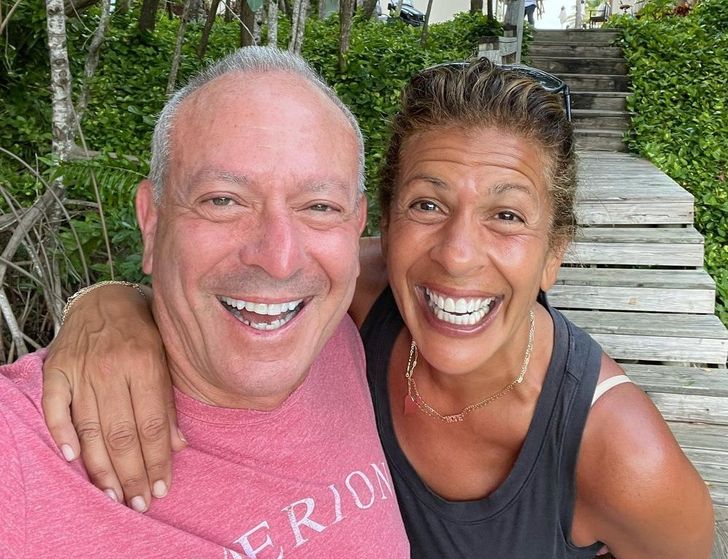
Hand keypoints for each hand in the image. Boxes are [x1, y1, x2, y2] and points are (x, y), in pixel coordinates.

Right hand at [42, 283, 184, 511]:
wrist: (105, 298)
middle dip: (132, 474)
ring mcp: (82, 369)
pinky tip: (73, 458)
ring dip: (101, 467)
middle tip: (138, 502)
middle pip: (122, 434)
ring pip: (90, 428)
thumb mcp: (167, 359)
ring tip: (112, 494)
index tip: (161, 488)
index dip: (157, 461)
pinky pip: (56, 407)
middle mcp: (113, 369)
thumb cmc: (144, 330)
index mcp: (146, 365)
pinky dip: (62, 433)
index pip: (153, 425)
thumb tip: (178, 446)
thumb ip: (169, 401)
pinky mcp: (57, 368)